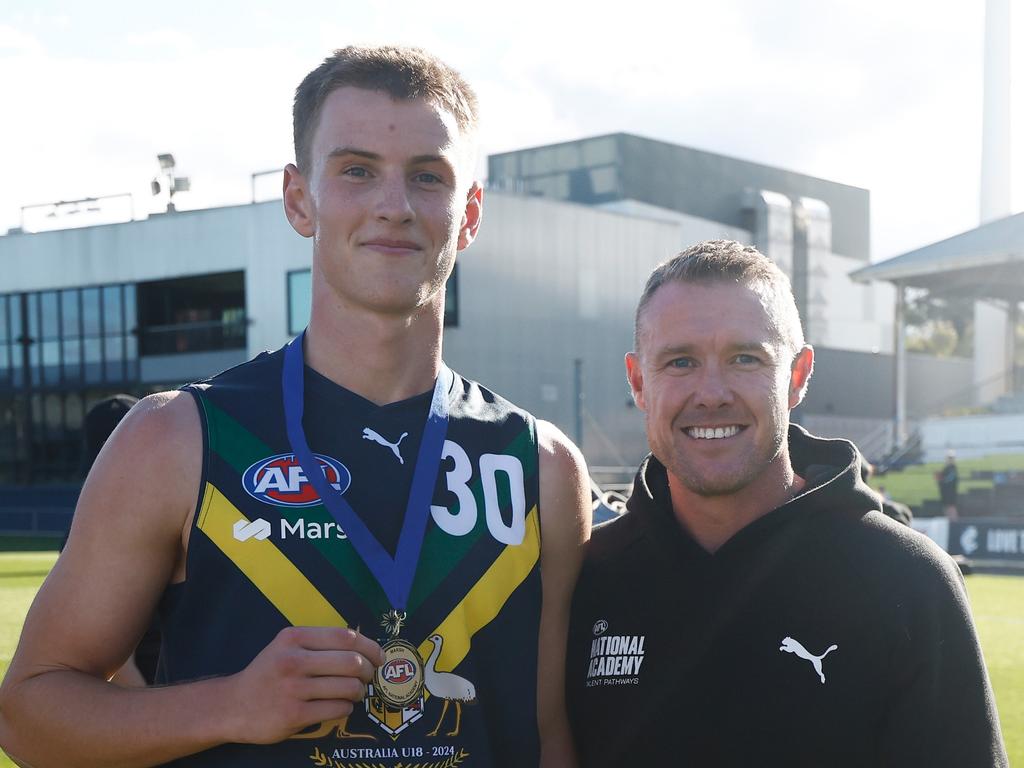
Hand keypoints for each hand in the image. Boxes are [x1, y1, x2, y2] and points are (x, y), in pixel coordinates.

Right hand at [224, 626, 383, 744]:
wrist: (233, 705)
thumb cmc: (268, 673)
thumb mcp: (286, 646)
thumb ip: (319, 642)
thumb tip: (364, 645)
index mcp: (294, 638)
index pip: (346, 637)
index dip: (370, 647)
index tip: (379, 657)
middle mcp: (293, 660)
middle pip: (353, 662)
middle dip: (369, 672)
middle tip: (368, 677)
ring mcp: (293, 688)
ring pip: (349, 687)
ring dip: (359, 692)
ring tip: (354, 693)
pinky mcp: (294, 714)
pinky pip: (338, 709)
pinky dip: (346, 708)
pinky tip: (338, 706)